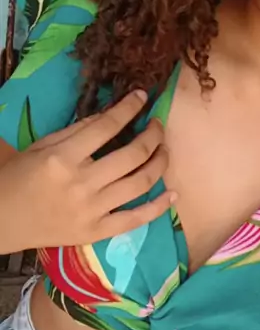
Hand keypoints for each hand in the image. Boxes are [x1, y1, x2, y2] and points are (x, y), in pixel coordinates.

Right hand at [0, 90, 174, 250]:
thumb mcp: (41, 146)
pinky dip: (158, 207)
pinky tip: (173, 194)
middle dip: (152, 136)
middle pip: (132, 155)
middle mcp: (82, 184)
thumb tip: (112, 115)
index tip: (143, 97)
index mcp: (63, 158)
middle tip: (157, 126)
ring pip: (140, 184)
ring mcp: (92, 211)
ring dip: (159, 163)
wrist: (2, 220)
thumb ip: (77, 131)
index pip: (107, 127)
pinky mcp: (97, 232)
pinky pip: (136, 220)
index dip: (129, 109)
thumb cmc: (18, 178)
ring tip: (163, 151)